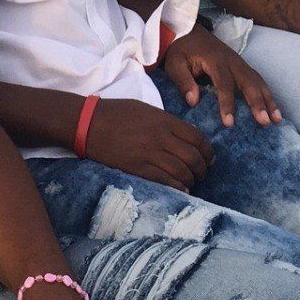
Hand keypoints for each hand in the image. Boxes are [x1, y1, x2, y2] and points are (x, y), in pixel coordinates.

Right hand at [82, 98, 214, 189]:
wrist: (89, 123)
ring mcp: (149, 154)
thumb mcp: (146, 109)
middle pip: (193, 157)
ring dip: (191, 180)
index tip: (209, 158)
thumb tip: (183, 136)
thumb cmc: (117, 113)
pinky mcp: (138, 168)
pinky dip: (177, 187)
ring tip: (192, 182)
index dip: (207, 150)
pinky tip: (182, 190)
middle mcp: (161, 137)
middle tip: (202, 173)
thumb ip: (166, 121)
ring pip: (181, 171)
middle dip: (202, 168)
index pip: (197, 137)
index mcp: (164, 120)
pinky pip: (164, 181)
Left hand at [157, 27, 280, 126]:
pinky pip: (257, 80)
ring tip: (276, 119)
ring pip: (257, 81)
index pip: (224, 83)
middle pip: (248, 81)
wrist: (187, 30)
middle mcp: (232, 61)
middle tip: (264, 122)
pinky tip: (273, 110)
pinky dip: (267, 95)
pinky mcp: (242, 66)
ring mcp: (239, 62)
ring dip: (268, 100)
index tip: (229, 123)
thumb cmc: (180, 49)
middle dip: (258, 102)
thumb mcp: (174, 64)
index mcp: (215, 60)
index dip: (227, 103)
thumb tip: (194, 101)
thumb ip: (183, 81)